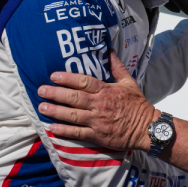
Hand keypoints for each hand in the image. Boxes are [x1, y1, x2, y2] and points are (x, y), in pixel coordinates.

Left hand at [38, 51, 156, 151]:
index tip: (53, 76)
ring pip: (72, 115)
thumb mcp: (129, 82)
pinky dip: (64, 131)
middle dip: (55, 93)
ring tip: (42, 107)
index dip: (67, 78)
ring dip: (55, 111)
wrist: (146, 128)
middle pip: (74, 98)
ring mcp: (97, 121)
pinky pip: (78, 133)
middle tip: (41, 90)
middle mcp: (99, 105)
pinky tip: (52, 128)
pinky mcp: (97, 135)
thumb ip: (117, 67)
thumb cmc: (137, 104)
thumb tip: (110, 51)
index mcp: (106, 90)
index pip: (84, 82)